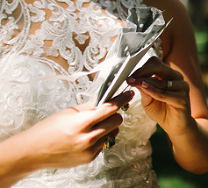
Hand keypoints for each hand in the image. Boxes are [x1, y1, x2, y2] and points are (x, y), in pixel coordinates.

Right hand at [1, 90, 132, 172]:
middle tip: (107, 111)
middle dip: (114, 114)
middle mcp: (87, 138)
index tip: (128, 94)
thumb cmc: (46, 130)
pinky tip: (87, 136)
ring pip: (113, 133)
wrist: (32, 152)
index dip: (121, 99)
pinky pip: (104, 143)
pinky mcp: (89, 158)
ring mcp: (89, 150)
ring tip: (93, 125)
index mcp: (81, 123)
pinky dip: (101, 138)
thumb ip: (90, 106)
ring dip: (108, 127)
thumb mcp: (68, 112)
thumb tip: (106, 98)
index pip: (109, 108)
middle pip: (117, 121)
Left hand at [127, 56, 192, 135]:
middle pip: (159, 66)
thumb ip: (143, 89)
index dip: (142, 67)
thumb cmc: (162, 111)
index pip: (156, 63)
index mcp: (169, 75)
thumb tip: (134, 79)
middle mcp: (177, 78)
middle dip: (142, 72)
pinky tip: (144, 88)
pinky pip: (163, 93)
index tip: (130, 75)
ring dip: (145, 82)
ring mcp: (182, 87)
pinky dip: (152, 91)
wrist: (176, 127)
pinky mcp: (182, 98)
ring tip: (134, 84)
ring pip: (160, 81)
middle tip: (130, 78)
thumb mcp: (148, 100)